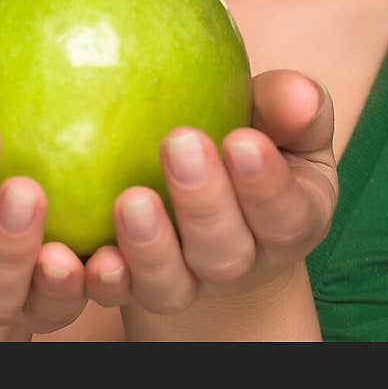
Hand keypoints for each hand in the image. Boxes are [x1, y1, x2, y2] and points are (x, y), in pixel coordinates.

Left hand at [82, 69, 337, 315]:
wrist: (205, 197)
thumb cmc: (250, 136)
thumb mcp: (279, 119)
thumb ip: (290, 106)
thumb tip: (301, 95)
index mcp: (289, 221)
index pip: (286, 214)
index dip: (266, 184)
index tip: (241, 140)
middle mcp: (239, 263)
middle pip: (226, 253)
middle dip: (204, 203)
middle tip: (180, 144)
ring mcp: (185, 281)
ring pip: (171, 282)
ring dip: (150, 246)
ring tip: (131, 199)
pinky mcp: (132, 286)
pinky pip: (117, 292)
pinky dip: (103, 278)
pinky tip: (86, 256)